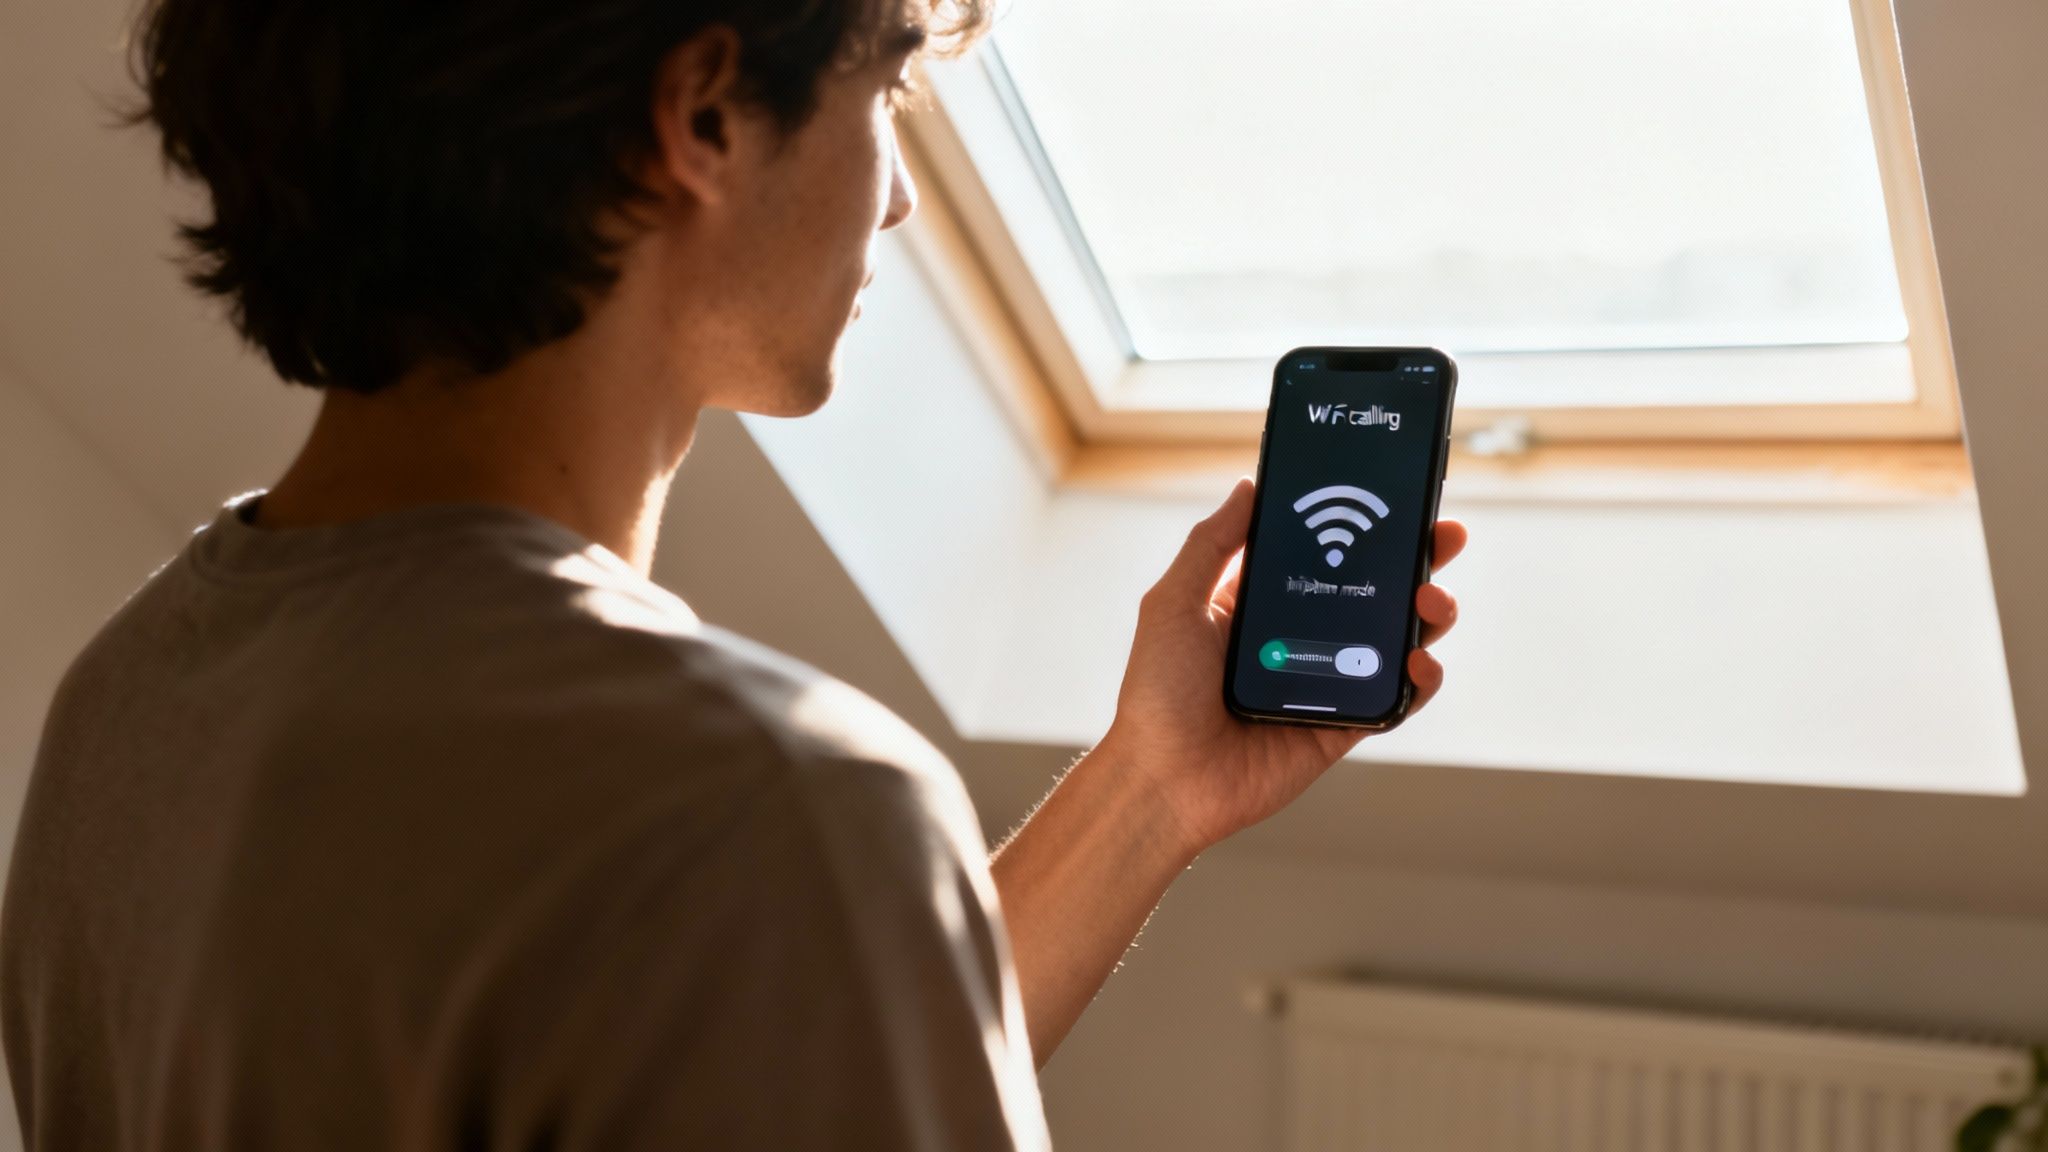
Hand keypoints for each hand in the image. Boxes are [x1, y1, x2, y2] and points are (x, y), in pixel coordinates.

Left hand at [1099, 476, 1466, 856]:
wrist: (1165, 778)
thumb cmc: (1157, 693)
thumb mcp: (1175, 602)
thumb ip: (1213, 544)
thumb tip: (1250, 487)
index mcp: (1262, 603)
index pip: (1324, 552)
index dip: (1361, 526)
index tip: (1394, 498)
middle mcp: (1300, 637)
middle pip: (1373, 590)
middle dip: (1417, 560)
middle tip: (1445, 537)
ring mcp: (1326, 682)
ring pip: (1395, 640)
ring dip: (1427, 614)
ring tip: (1431, 600)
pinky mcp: (1342, 727)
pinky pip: (1394, 699)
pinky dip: (1420, 679)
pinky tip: (1419, 660)